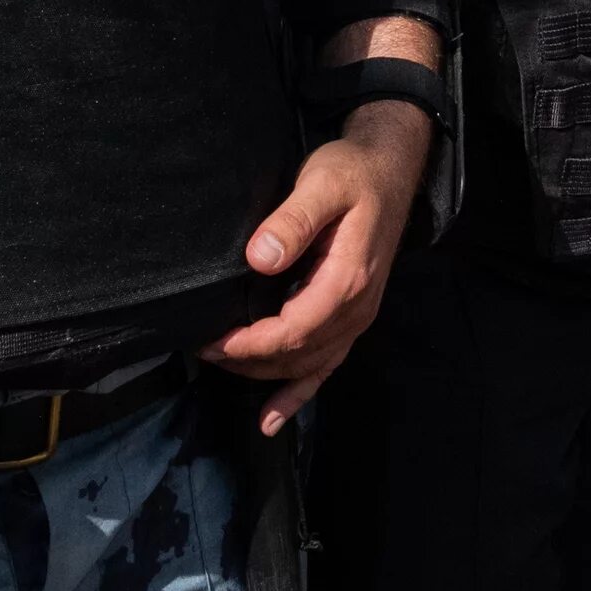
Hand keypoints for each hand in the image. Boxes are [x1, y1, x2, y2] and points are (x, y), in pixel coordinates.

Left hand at [199, 100, 430, 435]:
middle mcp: (355, 309)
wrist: (389, 171)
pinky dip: (297, 395)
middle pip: (297, 353)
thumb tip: (260, 258)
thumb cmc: (352, 173)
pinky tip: (271, 419)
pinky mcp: (351, 316)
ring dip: (264, 373)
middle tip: (202, 348)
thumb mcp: (322, 183)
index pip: (293, 330)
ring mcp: (356, 317)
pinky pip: (325, 366)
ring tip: (222, 367)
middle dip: (248, 359)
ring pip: (307, 364)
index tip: (213, 342)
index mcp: (347, 280)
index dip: (251, 344)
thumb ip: (294, 219)